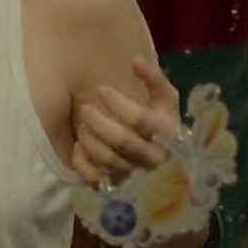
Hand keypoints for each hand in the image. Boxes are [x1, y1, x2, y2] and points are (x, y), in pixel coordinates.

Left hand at [71, 57, 183, 186]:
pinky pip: (95, 178)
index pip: (140, 120)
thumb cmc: (160, 121)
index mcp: (168, 134)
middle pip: (122, 142)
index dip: (118, 103)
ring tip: (82, 124)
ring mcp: (135, 175)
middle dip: (98, 122)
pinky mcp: (118, 186)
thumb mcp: (164, 98)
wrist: (165, 156)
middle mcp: (153, 158)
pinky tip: (79, 146)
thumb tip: (136, 61)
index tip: (101, 89)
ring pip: (108, 160)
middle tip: (85, 108)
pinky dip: (82, 162)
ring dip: (90, 139)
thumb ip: (154, 79)